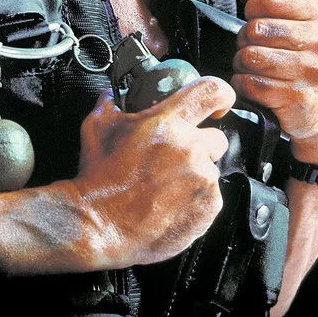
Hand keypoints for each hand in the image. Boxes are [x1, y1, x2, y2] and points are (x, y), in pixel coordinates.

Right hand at [70, 75, 235, 267]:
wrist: (100, 224)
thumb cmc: (99, 176)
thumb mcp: (97, 126)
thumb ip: (110, 102)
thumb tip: (112, 94)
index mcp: (167, 122)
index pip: (211, 92)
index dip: (220, 94)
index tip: (218, 104)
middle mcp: (190, 147)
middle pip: (216, 137)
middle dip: (200, 145)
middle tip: (174, 158)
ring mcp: (202, 178)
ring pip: (210, 170)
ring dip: (194, 174)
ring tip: (165, 187)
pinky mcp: (208, 207)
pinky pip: (211, 197)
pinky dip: (196, 199)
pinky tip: (170, 204)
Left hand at [229, 0, 317, 161]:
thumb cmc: (310, 58)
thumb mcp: (298, 19)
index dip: (253, 7)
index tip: (257, 17)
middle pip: (256, 29)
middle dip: (245, 39)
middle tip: (254, 47)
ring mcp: (315, 73)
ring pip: (250, 57)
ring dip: (242, 63)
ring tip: (254, 67)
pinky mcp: (299, 100)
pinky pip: (250, 84)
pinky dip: (243, 85)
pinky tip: (255, 86)